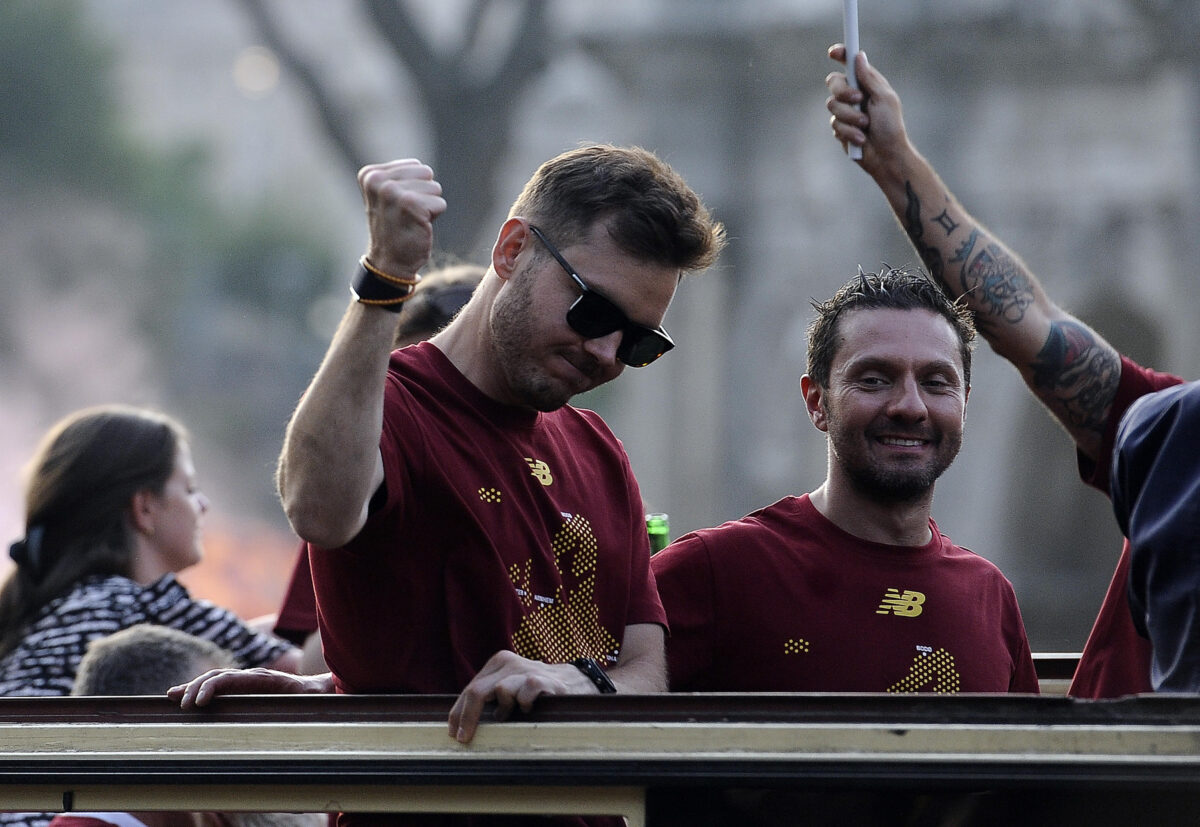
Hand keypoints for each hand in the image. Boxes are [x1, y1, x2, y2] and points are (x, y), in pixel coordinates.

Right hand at [167, 667, 332, 708]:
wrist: (321, 690)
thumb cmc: (316, 699)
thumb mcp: (314, 699)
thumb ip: (310, 697)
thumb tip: (314, 696)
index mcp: (265, 680)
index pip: (231, 678)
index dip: (212, 688)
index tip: (197, 705)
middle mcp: (253, 677)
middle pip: (218, 676)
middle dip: (196, 688)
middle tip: (182, 707)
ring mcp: (247, 681)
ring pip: (214, 679)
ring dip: (193, 687)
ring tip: (172, 698)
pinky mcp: (243, 688)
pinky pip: (217, 686)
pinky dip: (198, 689)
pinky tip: (179, 695)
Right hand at [357, 159, 447, 277]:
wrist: (389, 262)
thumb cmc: (394, 227)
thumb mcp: (387, 196)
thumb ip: (399, 177)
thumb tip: (424, 170)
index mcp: (370, 175)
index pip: (415, 166)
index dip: (414, 187)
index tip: (398, 206)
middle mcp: (378, 180)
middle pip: (426, 174)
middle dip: (423, 194)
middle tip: (407, 214)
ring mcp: (393, 192)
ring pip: (434, 188)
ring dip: (428, 206)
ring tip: (411, 220)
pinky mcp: (410, 204)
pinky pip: (440, 203)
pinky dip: (434, 217)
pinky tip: (417, 227)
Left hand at [447, 650, 591, 743]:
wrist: (574, 682)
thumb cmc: (536, 692)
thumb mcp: (510, 690)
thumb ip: (490, 699)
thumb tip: (460, 726)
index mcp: (498, 663)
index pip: (470, 689)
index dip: (459, 713)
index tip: (454, 734)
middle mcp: (509, 662)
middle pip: (477, 691)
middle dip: (468, 717)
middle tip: (465, 739)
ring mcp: (526, 668)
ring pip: (501, 691)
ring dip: (505, 709)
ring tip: (514, 714)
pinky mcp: (543, 679)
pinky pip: (526, 693)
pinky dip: (526, 704)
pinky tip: (531, 708)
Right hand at [824, 44, 908, 168]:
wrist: (886, 156)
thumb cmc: (891, 126)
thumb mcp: (884, 98)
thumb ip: (869, 78)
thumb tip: (859, 56)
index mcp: (866, 84)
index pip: (849, 64)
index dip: (841, 55)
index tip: (834, 52)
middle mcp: (854, 95)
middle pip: (834, 82)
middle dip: (844, 91)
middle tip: (858, 99)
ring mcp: (845, 112)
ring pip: (832, 105)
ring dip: (850, 116)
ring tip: (865, 125)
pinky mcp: (840, 129)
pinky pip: (835, 125)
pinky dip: (849, 131)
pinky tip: (861, 138)